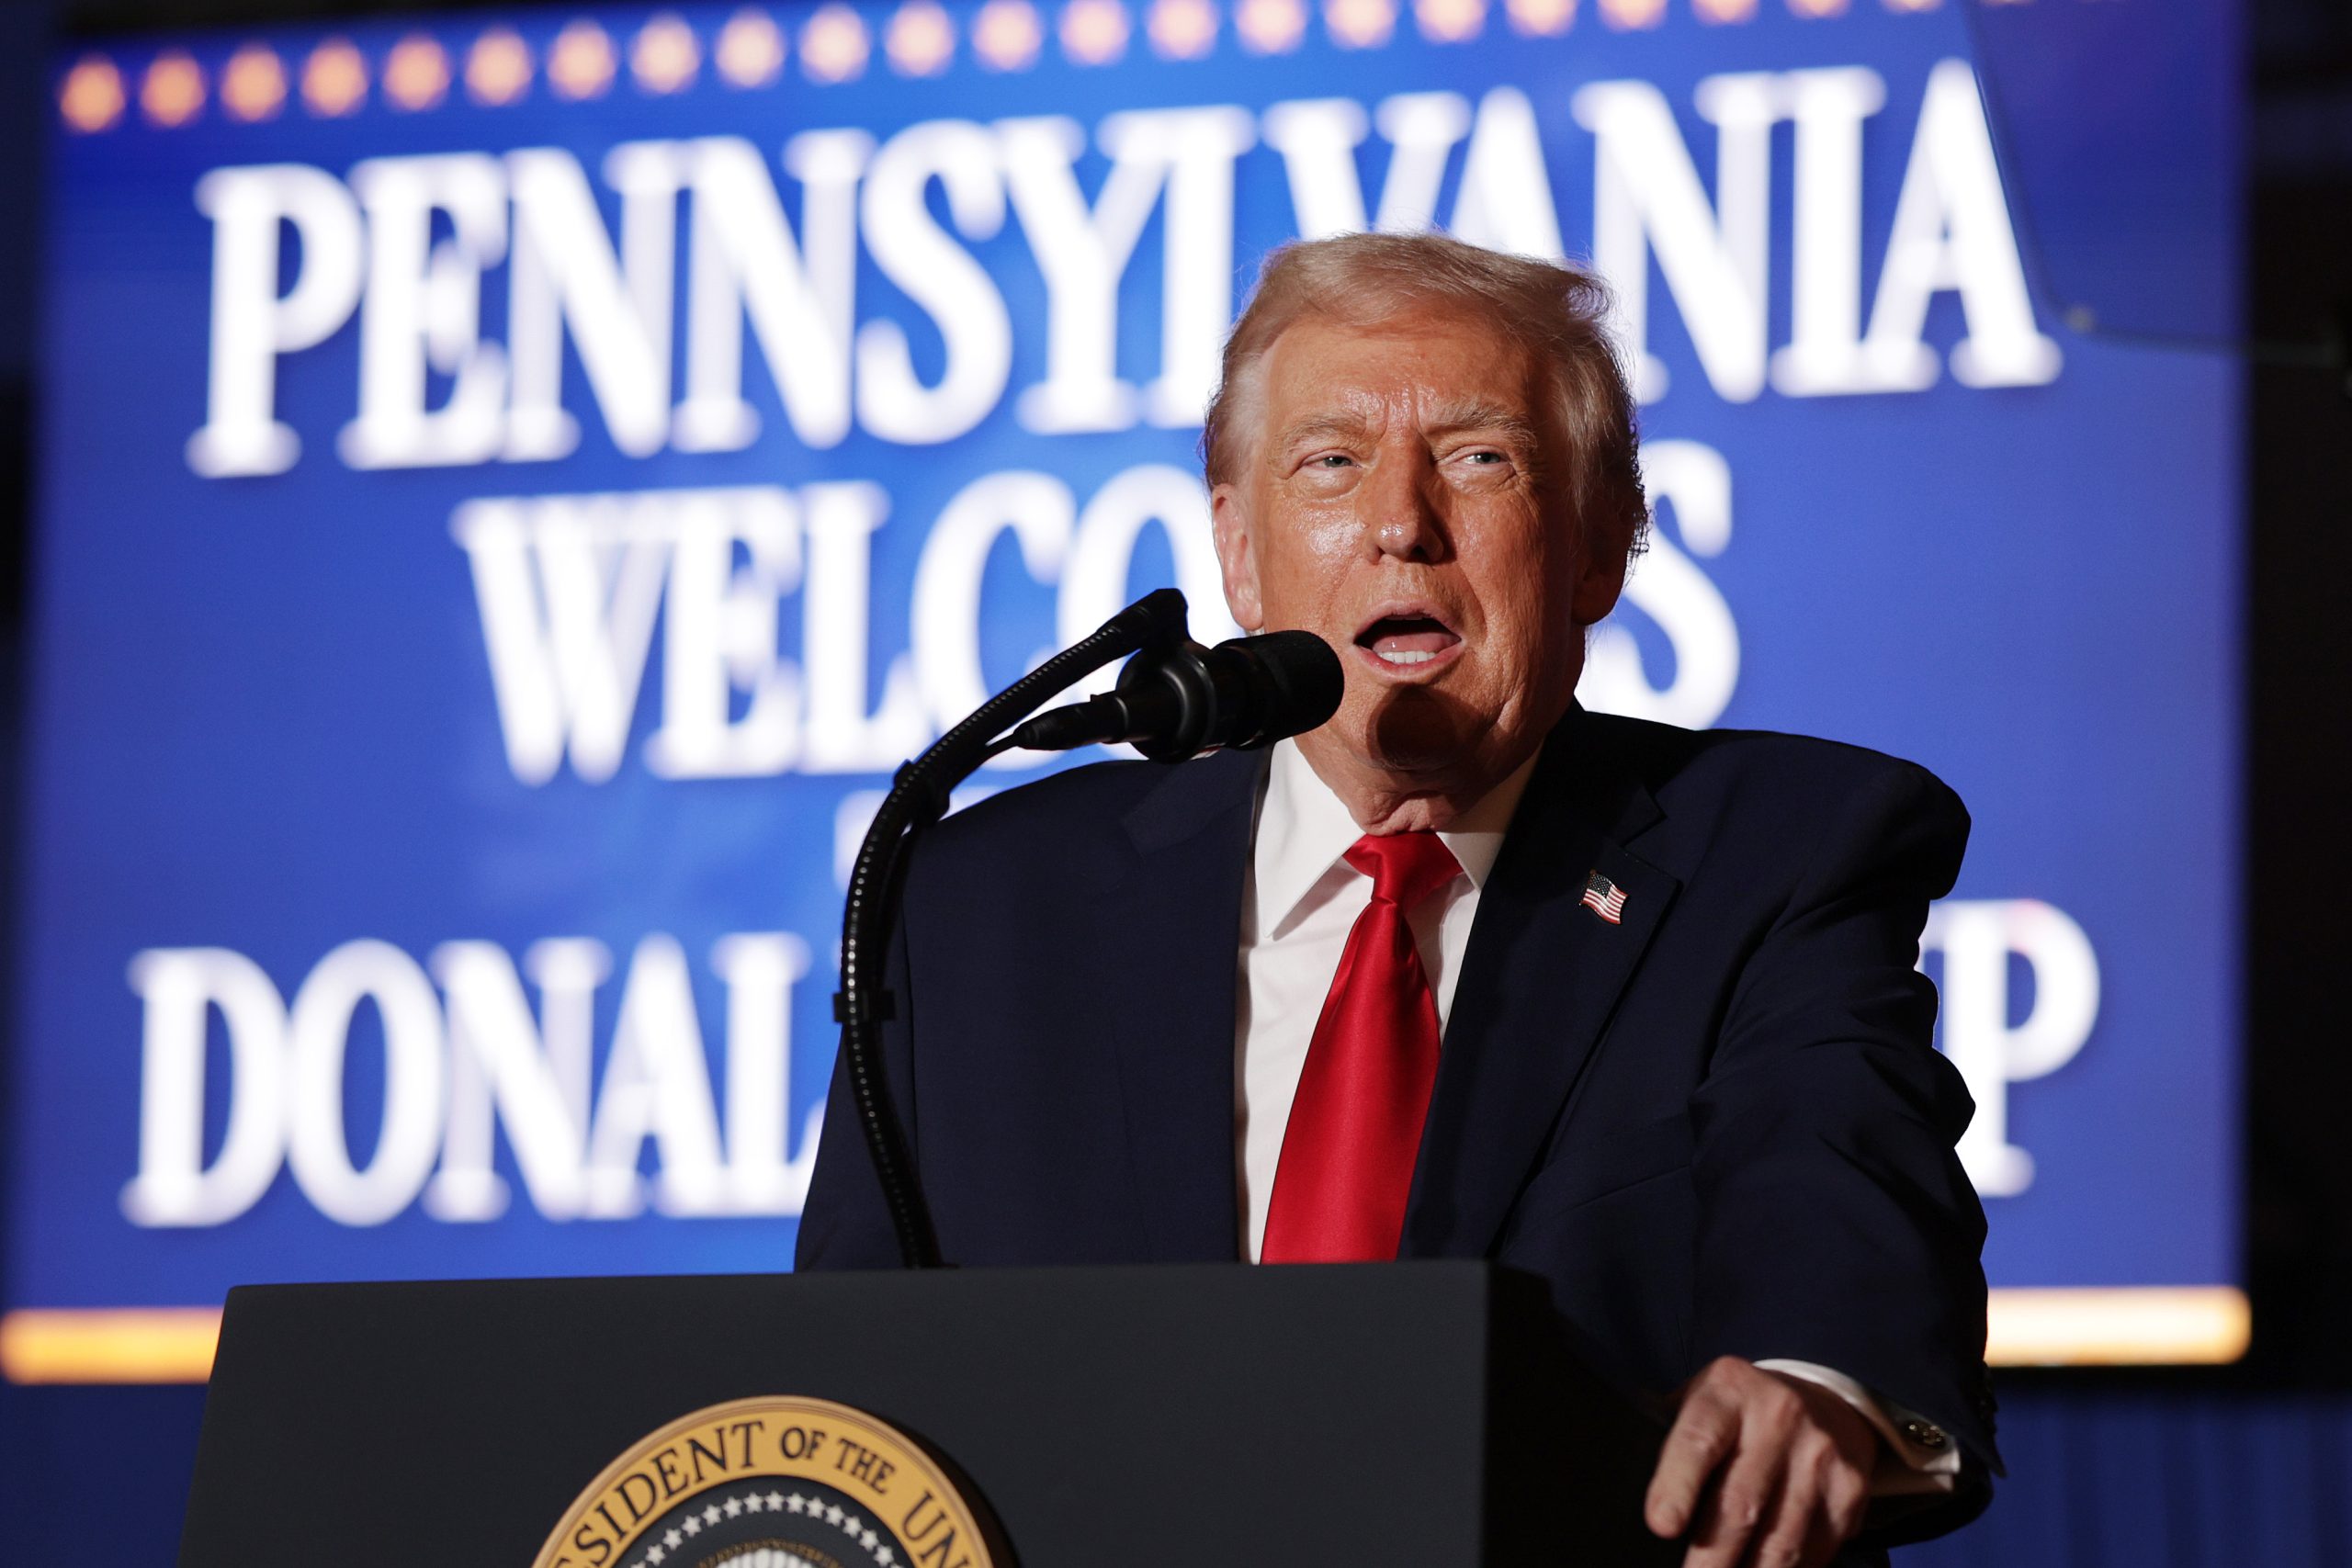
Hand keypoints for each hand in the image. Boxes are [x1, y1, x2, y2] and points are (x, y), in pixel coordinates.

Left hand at [1644, 1356, 1879, 1567]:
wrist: (1823, 1401)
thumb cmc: (1738, 1414)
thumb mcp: (1700, 1403)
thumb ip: (1674, 1446)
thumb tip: (1652, 1513)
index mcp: (1727, 1391)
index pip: (1698, 1440)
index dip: (1678, 1485)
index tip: (1662, 1525)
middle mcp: (1778, 1416)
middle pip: (1741, 1504)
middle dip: (1711, 1557)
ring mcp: (1819, 1453)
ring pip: (1781, 1539)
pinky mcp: (1850, 1488)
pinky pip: (1816, 1550)